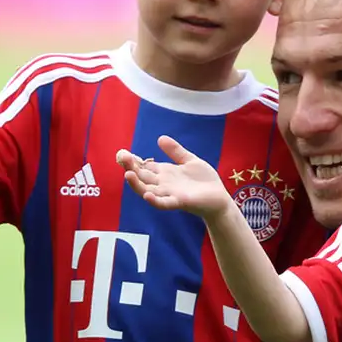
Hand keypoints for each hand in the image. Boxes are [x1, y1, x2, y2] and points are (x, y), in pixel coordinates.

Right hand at [116, 135, 233, 217]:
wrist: (219, 197)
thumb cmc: (204, 181)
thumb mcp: (189, 161)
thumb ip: (175, 151)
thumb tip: (160, 138)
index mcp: (165, 173)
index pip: (144, 167)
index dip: (133, 161)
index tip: (123, 153)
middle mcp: (163, 184)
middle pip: (142, 177)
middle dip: (131, 168)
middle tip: (122, 158)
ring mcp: (170, 194)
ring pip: (148, 191)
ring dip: (137, 185)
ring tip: (127, 175)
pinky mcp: (180, 202)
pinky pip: (164, 203)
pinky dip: (154, 200)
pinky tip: (147, 195)